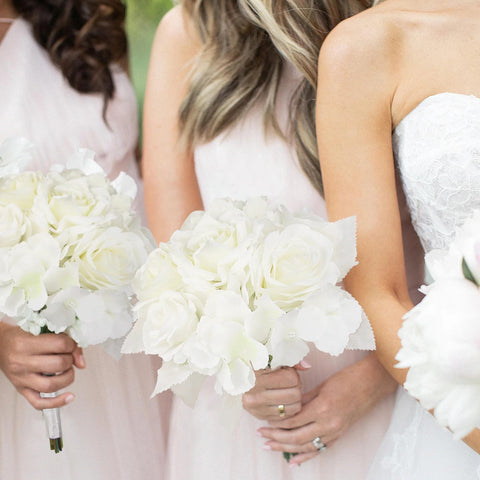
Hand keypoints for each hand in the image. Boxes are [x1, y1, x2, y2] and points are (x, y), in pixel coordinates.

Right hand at [0, 323, 85, 409]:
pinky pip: (39, 403)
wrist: (0, 344)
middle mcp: (21, 362)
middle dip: (70, 360)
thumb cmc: (22, 336)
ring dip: (67, 378)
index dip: (72, 345)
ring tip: (68, 370)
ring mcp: (21, 379)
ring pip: (51, 385)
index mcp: (26, 343)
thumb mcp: (41, 330)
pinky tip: (69, 397)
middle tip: (69, 357)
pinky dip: (57, 402)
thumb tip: (81, 362)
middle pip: (58, 365)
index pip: (60, 344)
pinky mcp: (21, 390)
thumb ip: (63, 340)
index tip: (72, 345)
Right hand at [242, 360, 310, 420]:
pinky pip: (284, 417)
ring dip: (294, 399)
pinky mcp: (258, 415)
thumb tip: (307, 367)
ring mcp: (256, 406)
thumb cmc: (257, 363)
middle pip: (294, 395)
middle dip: (296, 387)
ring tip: (287, 390)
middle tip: (290, 382)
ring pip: (292, 408)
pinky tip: (282, 399)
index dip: (293, 374)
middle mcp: (255, 392)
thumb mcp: (271, 356)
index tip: (288, 372)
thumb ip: (290, 360)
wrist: (236, 375)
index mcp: (257, 374)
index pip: (291, 379)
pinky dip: (288, 408)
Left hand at [258, 354, 396, 465]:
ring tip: (270, 446)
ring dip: (286, 448)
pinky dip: (305, 456)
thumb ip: (304, 398)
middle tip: (261, 435)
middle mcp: (327, 424)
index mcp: (321, 408)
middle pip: (296, 437)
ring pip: (305, 446)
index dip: (276, 422)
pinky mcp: (339, 435)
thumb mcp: (322, 385)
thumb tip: (287, 406)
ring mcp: (334, 432)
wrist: (372, 384)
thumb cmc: (347, 379)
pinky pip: (319, 450)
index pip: (293, 421)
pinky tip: (293, 460)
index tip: (264, 421)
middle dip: (276, 437)